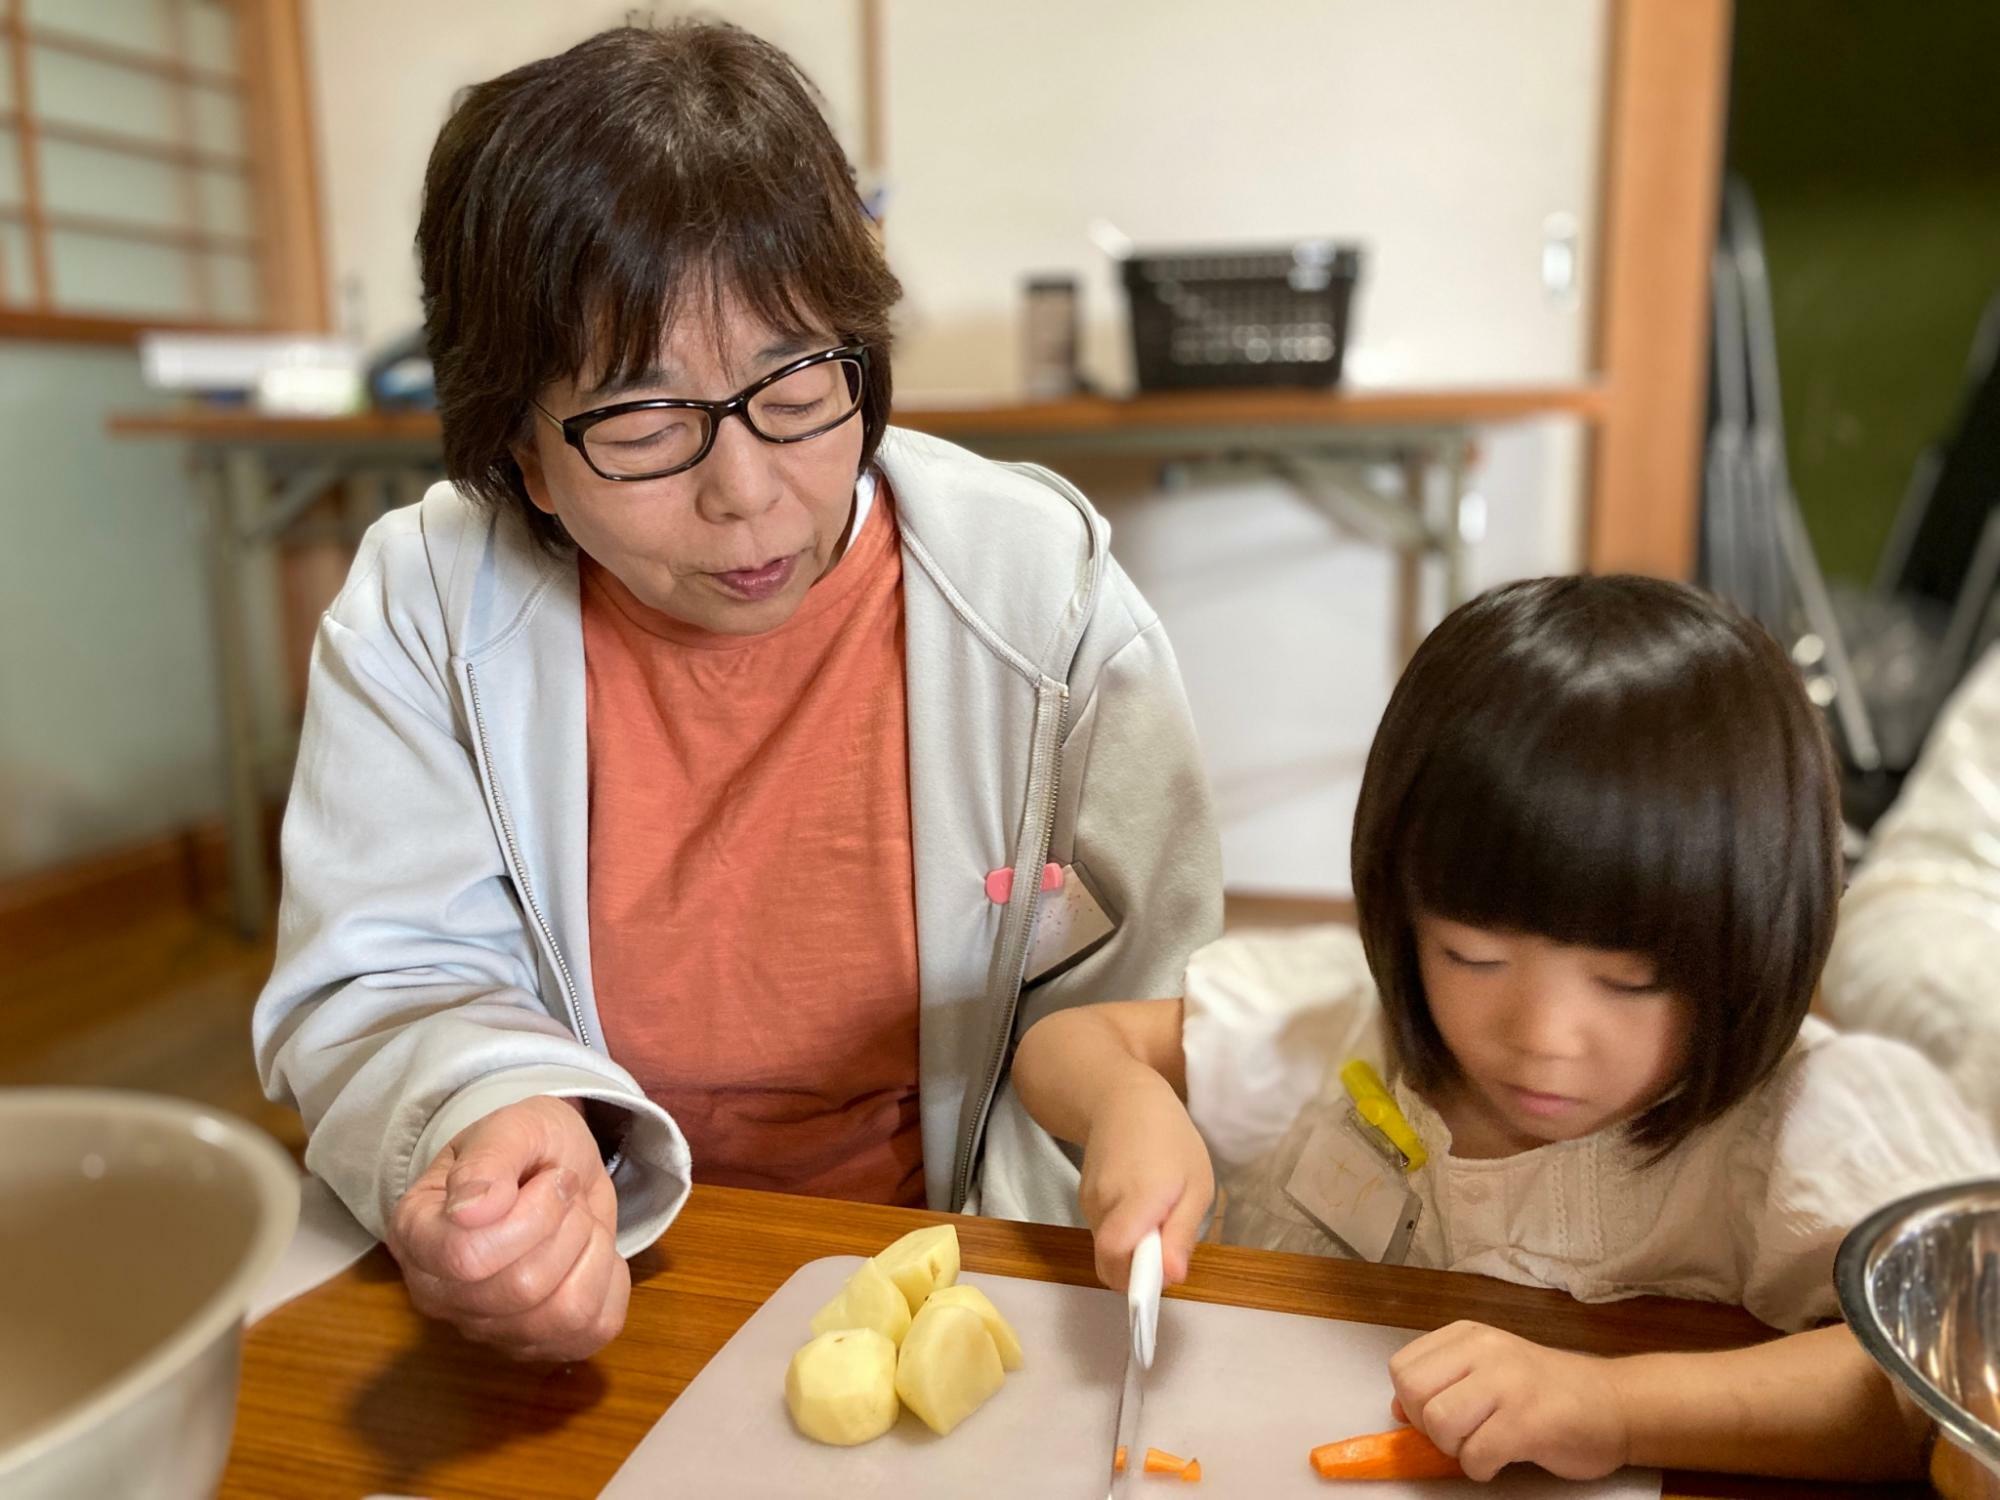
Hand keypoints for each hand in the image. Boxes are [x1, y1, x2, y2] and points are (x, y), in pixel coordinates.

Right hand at [386, 1095, 627, 1362]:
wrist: (554, 1170)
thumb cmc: (524, 1149)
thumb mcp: (512, 1127)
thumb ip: (488, 1161)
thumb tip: (471, 1211)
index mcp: (417, 1235)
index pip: (467, 1257)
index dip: (531, 1215)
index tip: (550, 1177)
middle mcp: (439, 1296)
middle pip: (522, 1288)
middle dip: (567, 1225)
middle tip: (566, 1193)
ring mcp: (487, 1331)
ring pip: (562, 1314)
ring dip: (591, 1251)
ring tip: (578, 1222)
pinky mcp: (539, 1346)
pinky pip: (594, 1330)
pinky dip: (610, 1281)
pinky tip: (591, 1254)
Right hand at [1077, 1070, 1213, 1291]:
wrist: (1123, 1100)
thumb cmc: (1171, 1140)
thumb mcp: (1197, 1185)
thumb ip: (1181, 1234)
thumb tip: (1172, 1277)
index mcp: (1138, 1199)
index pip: (1115, 1256)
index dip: (1135, 1280)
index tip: (1162, 1274)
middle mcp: (1105, 1204)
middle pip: (1111, 1262)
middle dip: (1138, 1270)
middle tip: (1168, 1246)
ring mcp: (1089, 1202)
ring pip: (1108, 1249)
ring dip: (1134, 1248)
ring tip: (1158, 1214)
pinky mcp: (1083, 1200)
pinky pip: (1105, 1233)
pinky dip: (1124, 1233)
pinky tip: (1140, 1204)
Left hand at [1388, 1321, 1630, 1480]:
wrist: (1615, 1404)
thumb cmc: (1545, 1393)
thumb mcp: (1486, 1373)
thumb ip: (1442, 1383)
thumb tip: (1395, 1410)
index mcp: (1467, 1336)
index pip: (1402, 1367)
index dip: (1411, 1402)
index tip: (1440, 1415)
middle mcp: (1484, 1351)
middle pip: (1413, 1393)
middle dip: (1428, 1427)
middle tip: (1462, 1435)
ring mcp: (1508, 1383)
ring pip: (1440, 1422)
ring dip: (1455, 1449)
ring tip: (1484, 1446)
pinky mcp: (1529, 1421)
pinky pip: (1477, 1455)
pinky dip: (1482, 1468)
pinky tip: (1503, 1459)